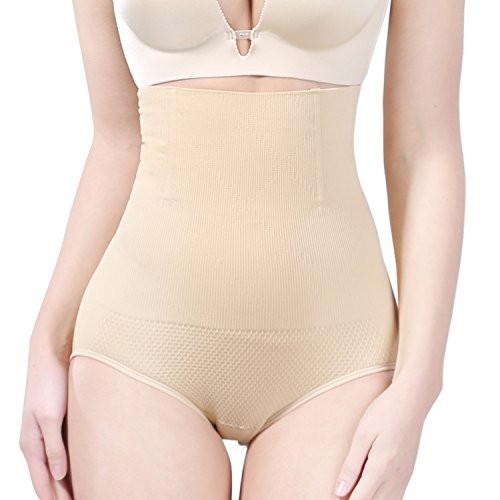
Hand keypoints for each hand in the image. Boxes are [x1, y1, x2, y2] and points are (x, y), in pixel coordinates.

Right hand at [19, 333, 72, 499]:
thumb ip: (54, 447)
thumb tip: (59, 476)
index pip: (42, 482)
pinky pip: (66, 448)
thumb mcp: (50, 416)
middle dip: (63, 494)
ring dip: (69, 479)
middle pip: (50, 477)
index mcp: (30, 443)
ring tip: (88, 490)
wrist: (52, 352)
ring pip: (59, 464)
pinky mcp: (60, 420)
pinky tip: (87, 465)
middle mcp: (37, 441)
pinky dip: (74, 461)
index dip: (57, 499)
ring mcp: (48, 431)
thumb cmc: (49, 382)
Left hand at [333, 377, 431, 499]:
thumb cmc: (384, 413)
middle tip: (341, 494)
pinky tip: (372, 490)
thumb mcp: (362, 435)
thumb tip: (339, 492)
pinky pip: (396, 496)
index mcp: (381, 468)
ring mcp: (404, 477)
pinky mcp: (408, 473)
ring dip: (370, 499)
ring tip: (354, 490)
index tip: (334, 498)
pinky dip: (383, 498)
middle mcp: (395, 478)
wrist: (411, 401)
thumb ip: (351, 466)